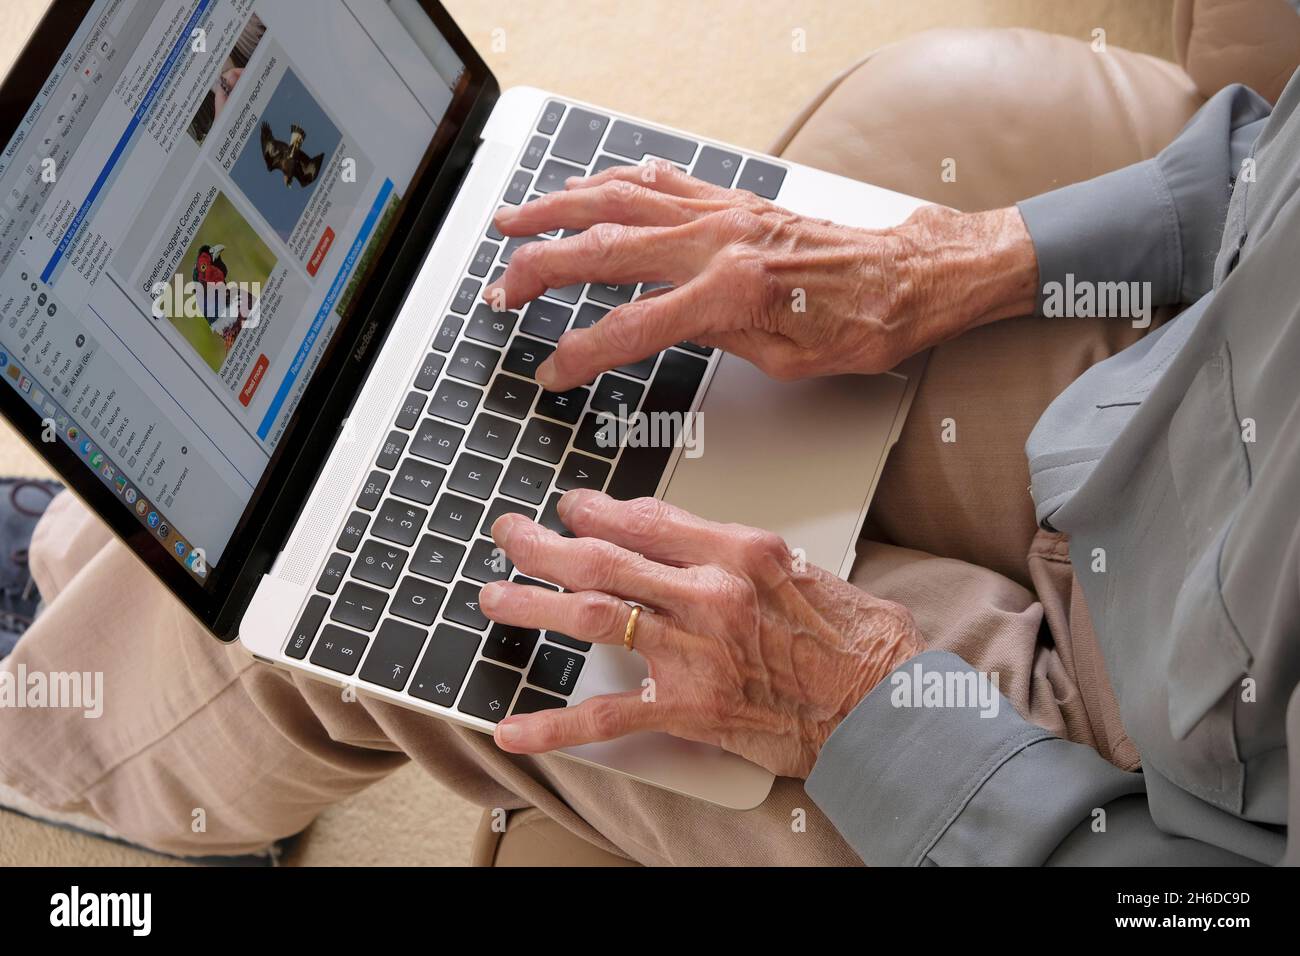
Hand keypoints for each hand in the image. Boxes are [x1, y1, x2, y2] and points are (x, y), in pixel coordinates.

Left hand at [482, 490, 922, 777]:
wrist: (883, 709)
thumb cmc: (855, 641)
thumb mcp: (800, 568)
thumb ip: (736, 551)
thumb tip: (683, 538)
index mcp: (740, 551)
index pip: (647, 518)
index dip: (596, 511)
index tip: (570, 508)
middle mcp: (709, 594)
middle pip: (604, 557)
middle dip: (544, 544)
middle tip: (510, 536)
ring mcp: (694, 651)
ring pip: (593, 617)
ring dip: (535, 606)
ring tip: (496, 599)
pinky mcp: (689, 709)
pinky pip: (607, 715)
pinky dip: (553, 723)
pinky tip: (514, 728)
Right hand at [486, 161, 1036, 390]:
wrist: (913, 275)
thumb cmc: (863, 324)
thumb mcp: (784, 360)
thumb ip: (716, 342)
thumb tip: (667, 333)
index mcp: (729, 294)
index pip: (628, 329)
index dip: (578, 355)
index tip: (549, 371)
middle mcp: (717, 241)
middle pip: (602, 249)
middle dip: (540, 269)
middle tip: (501, 290)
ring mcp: (722, 212)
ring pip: (619, 200)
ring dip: (557, 209)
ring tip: (512, 220)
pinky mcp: (732, 199)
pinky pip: (660, 181)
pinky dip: (614, 182)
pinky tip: (587, 187)